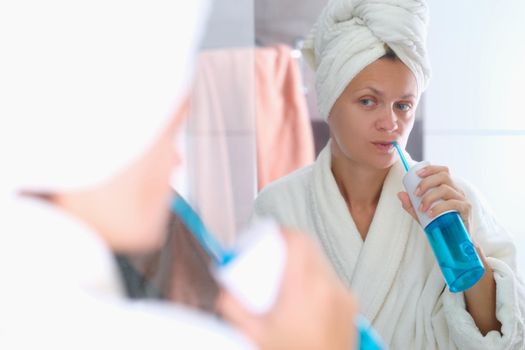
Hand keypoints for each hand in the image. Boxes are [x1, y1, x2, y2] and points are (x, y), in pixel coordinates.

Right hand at [217, 228, 356, 349]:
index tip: (269, 236)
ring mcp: (343, 296)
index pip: (298, 240)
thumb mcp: (252, 334)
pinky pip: (331, 279)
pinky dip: (316, 279)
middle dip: (289, 246)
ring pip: (322, 261)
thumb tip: (224, 287)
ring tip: (286, 280)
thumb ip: (231, 306)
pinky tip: (303, 298)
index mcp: (303, 289)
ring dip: (304, 262)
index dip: (282, 232)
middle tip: (273, 258)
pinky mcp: (351, 306)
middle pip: (310, 247)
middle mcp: (328, 287)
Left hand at [397, 165, 471, 231]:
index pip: (443, 171)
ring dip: (429, 197)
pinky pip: (453, 203)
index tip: (417, 174)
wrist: (454, 241)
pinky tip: (430, 214)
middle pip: (443, 176)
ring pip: (445, 189)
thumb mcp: (422, 214)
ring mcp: (462, 199)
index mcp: (448, 187)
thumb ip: (411, 205)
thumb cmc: (439, 224)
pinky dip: (439, 207)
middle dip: (426, 182)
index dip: (431, 169)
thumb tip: (400, 194)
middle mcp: (456, 190)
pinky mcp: (466, 209)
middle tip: (416, 194)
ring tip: (421, 209)